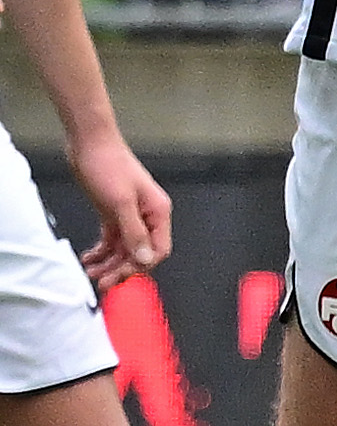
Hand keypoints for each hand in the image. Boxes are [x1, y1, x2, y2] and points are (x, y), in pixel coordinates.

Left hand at [66, 133, 165, 283]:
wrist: (89, 144)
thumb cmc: (107, 166)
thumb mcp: (120, 202)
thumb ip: (134, 232)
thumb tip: (147, 258)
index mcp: (157, 212)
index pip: (158, 250)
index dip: (140, 266)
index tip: (119, 277)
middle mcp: (147, 216)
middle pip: (140, 252)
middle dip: (121, 269)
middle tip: (101, 282)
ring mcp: (130, 215)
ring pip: (124, 248)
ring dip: (109, 263)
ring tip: (90, 272)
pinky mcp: (114, 212)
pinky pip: (112, 239)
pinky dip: (101, 251)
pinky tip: (89, 258)